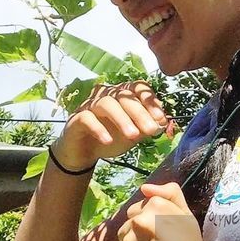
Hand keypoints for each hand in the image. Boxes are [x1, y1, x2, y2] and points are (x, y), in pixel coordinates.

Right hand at [54, 81, 176, 169]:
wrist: (85, 152)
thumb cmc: (112, 137)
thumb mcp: (134, 133)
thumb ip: (147, 126)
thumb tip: (162, 122)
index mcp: (122, 95)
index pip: (137, 88)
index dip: (150, 100)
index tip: (161, 118)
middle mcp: (106, 95)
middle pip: (124, 96)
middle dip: (140, 113)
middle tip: (151, 130)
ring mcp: (90, 105)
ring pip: (106, 104)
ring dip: (122, 119)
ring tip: (133, 136)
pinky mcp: (76, 118)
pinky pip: (87, 118)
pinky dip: (98, 128)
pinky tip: (108, 140)